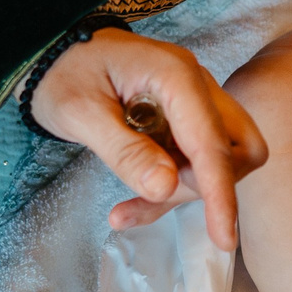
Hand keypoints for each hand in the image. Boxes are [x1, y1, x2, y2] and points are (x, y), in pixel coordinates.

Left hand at [29, 28, 268, 249]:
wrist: (54, 53)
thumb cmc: (64, 74)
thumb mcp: (81, 114)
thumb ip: (125, 151)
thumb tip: (166, 186)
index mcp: (175, 76)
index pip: (211, 142)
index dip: (219, 193)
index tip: (223, 238)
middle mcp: (197, 85)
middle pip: (236, 148)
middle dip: (207, 185)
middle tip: (154, 196)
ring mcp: (195, 100)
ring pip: (220, 158)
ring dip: (185, 190)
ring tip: (131, 205)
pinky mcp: (186, 117)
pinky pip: (196, 159)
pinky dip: (170, 186)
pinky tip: (131, 207)